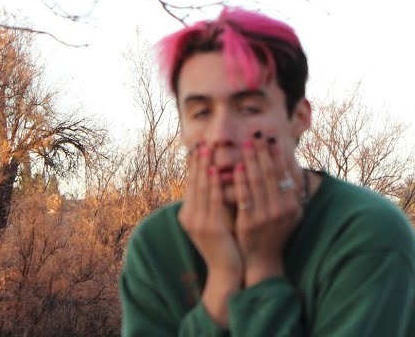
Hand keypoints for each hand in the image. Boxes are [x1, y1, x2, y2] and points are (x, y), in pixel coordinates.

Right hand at [177, 143, 240, 325]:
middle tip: (201, 141)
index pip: (191, 184)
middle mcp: (190, 216)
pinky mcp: (210, 228)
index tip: (197, 147)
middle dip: (197, 161)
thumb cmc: (224, 246)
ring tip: (207, 149)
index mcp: (189, 214)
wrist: (226, 273)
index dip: (194, 165)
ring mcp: (198, 222)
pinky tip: (216, 171)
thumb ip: (212, 204)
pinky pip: (213, 201)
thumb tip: (217, 180)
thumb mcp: (214, 222)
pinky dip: (214, 185)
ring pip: (201, 189)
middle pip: (193, 183)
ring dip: (204, 167)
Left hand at [233, 136, 304, 285]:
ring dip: (252, 160)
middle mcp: (283, 209)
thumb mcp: (289, 213)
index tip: (270, 138)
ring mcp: (267, 216)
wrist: (263, 261)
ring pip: (258, 181)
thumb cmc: (275, 233)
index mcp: (293, 204)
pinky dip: (241, 180)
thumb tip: (289, 165)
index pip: (284, 173)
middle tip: (255, 134)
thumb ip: (289, 192)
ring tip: (245, 144)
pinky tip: (237, 167)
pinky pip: (245, 196)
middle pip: (271, 173)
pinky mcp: (250, 222)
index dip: (277, 154)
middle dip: (263, 152)